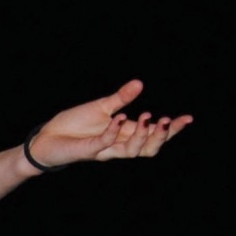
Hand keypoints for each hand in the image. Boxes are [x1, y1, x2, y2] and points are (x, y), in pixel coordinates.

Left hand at [27, 80, 191, 169]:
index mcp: (124, 134)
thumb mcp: (101, 107)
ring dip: (142, 136)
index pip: (153, 135)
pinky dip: (112, 131)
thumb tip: (140, 83)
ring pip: (131, 151)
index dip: (171, 129)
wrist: (47, 138)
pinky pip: (103, 143)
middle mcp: (117, 145)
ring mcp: (103, 149)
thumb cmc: (74, 126)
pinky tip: (118, 118)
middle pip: (148, 148)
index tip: (187, 118)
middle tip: (168, 120)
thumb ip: (121, 98)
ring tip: (150, 118)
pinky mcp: (87, 150)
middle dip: (162, 136)